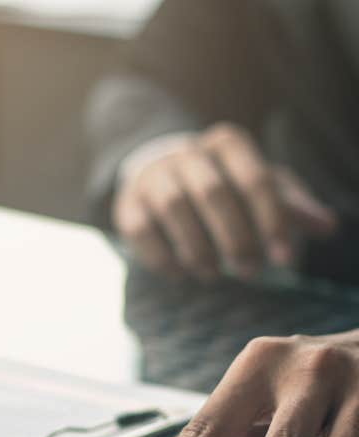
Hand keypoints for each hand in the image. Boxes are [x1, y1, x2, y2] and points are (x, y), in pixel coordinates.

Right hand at [113, 123, 337, 280]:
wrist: (157, 173)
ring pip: (174, 208)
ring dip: (197, 248)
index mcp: (226, 143)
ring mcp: (152, 177)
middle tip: (250, 272)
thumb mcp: (258, 186)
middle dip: (234, 237)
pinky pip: (142, 230)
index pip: (254, 178)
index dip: (271, 221)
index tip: (284, 259)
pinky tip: (181, 274)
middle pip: (212, 192)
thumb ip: (290, 205)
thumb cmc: (220, 183)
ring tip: (214, 275)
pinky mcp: (127, 204)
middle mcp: (186, 153)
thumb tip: (327, 227)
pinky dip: (163, 256)